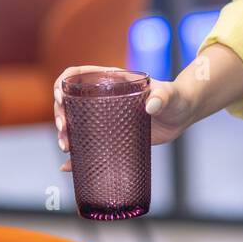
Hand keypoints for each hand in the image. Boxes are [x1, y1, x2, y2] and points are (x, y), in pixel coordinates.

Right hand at [53, 65, 195, 172]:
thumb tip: (150, 106)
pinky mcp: (112, 135)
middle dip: (59, 114)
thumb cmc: (175, 97)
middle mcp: (103, 98)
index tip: (60, 96)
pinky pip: (89, 145)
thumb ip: (162, 97)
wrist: (183, 114)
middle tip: (63, 129)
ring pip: (75, 124)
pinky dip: (77, 156)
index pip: (78, 75)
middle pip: (70, 102)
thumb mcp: (168, 94)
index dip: (63, 82)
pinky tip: (67, 166)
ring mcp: (105, 117)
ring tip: (66, 148)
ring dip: (64, 135)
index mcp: (111, 81)